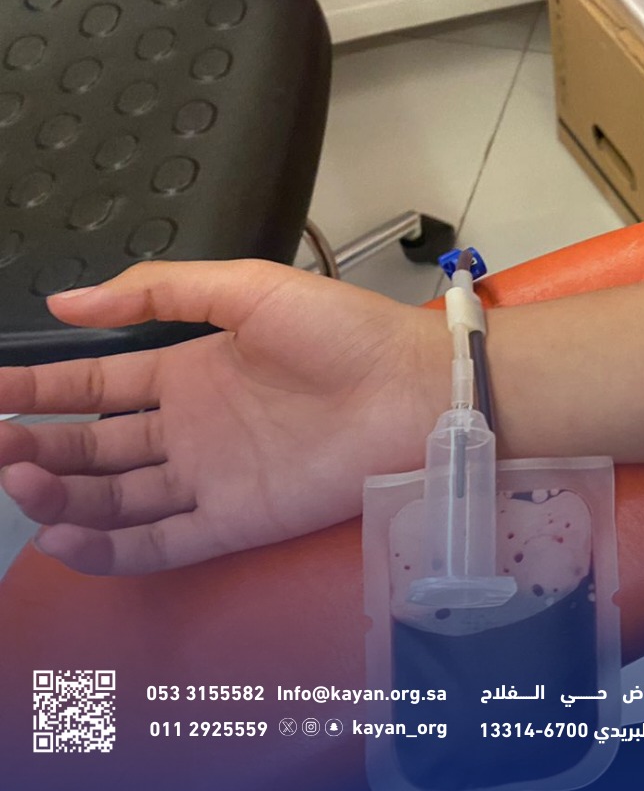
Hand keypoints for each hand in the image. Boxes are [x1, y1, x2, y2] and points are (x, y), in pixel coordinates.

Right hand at [0, 261, 446, 575]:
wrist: (412, 387)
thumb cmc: (338, 331)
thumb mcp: (246, 289)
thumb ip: (158, 291)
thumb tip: (64, 301)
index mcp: (191, 370)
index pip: (98, 386)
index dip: (40, 390)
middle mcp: (192, 428)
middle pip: (96, 445)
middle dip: (39, 445)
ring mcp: (211, 478)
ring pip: (116, 497)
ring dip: (62, 493)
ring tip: (18, 480)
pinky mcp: (235, 521)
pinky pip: (160, 543)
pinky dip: (108, 546)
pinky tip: (61, 533)